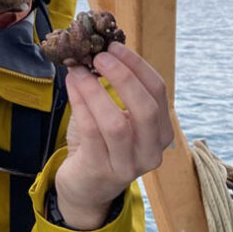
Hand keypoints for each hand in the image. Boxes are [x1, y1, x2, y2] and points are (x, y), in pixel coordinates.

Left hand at [53, 43, 173, 229]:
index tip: (114, 45)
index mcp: (160, 131)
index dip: (136, 65)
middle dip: (123, 76)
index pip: (158, 92)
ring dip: (95, 90)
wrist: (86, 186)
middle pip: (146, 109)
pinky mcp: (101, 171)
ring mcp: (128, 165)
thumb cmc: (101, 143)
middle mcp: (151, 151)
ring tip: (77, 70)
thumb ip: (112, 87)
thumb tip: (95, 47)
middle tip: (99, 56)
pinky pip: (91, 133)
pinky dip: (80, 104)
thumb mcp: (115, 114)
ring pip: (116, 123)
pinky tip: (72, 87)